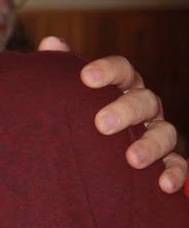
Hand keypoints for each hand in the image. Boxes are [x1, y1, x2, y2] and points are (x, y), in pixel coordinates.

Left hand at [39, 36, 185, 192]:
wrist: (81, 150)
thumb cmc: (73, 112)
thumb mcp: (63, 92)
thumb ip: (58, 68)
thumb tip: (51, 42)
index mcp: (120, 86)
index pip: (121, 70)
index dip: (107, 70)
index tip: (85, 78)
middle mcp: (142, 106)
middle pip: (144, 100)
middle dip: (125, 111)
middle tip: (101, 124)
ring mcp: (155, 132)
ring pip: (165, 132)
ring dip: (151, 145)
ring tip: (131, 160)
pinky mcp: (165, 160)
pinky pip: (178, 165)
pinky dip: (176, 173)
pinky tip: (162, 185)